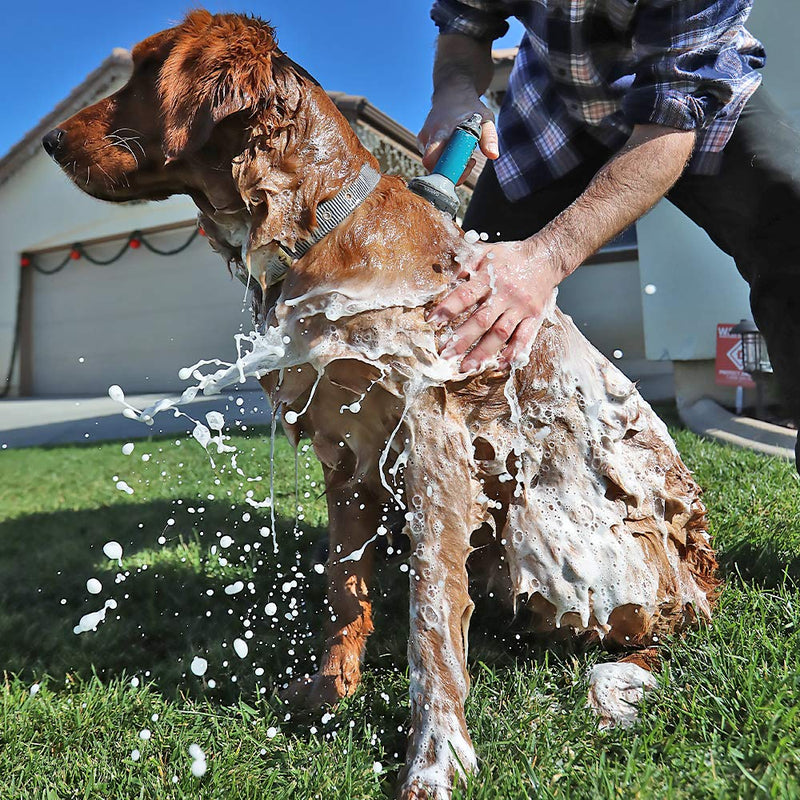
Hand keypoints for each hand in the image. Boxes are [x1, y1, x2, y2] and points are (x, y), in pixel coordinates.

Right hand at [417, 93, 498, 183]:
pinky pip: (432, 161)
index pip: (435, 161)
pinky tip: (454, 151)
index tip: (471, 161)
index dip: (453, 169)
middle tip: (468, 161)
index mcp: (440, 130)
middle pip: (432, 168)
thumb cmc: (470, 108)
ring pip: (432, 166)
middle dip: (451, 172)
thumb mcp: (485, 118)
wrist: (451, 94)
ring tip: (464, 152)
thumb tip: (493, 155)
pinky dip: (444, 161)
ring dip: (450, 166)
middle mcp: (427, 136)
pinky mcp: (422, 143)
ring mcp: (423, 140)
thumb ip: (489, 137)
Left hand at [427, 239, 560, 371]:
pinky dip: (511, 353)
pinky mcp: (534, 317)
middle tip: (445, 355)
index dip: (448, 309)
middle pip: (482, 320)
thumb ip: (464, 265)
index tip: (432, 322)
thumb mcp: (485, 253)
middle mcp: (506, 294)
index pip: (466, 295)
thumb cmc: (510, 257)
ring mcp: (521, 308)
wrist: (546, 257)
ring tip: (466, 367)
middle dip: (462, 339)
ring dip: (483, 352)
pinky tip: (498, 365)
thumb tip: (442, 277)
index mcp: (491, 277)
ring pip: (500, 333)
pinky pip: (524, 338)